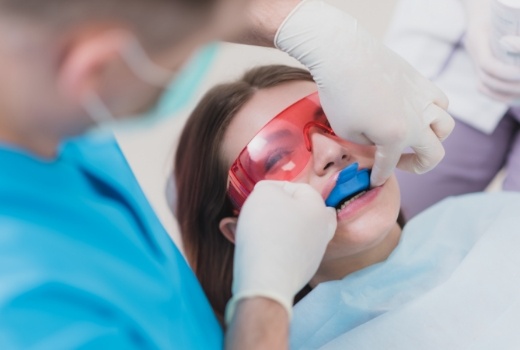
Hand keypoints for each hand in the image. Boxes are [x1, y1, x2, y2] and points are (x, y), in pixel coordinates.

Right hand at [225, 180, 336, 323]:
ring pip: (294, 233)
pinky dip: (274, 248)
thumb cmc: (267, 231)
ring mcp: (314, 254)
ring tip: (249, 230)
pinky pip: (287, 253)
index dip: (275, 188)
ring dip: (274, 229)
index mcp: (319, 208)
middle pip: (303, 212)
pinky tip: (256, 249)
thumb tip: (270, 194)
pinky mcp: (301, 272)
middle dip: (280, 210)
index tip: (257, 195)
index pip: (298, 188)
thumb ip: (269, 187)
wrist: (266, 279)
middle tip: (261, 212)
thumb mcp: (264, 194)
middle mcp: (322, 231)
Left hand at [275, 0, 453, 185]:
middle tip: (401, 164)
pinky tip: (417, 112)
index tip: (373, 182)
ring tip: (415, 137)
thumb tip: (378, 144)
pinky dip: (434, 112)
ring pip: (446, 126)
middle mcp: (417, 120)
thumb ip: (367, 145)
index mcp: (396, 137)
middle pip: (435, 153)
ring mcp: (423, 99)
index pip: (390, 166)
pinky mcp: (421, 81)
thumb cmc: (340, 95)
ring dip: (433, 138)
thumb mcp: (346, 131)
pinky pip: (440, 101)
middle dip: (419, 166)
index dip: (379, 176)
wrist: (344, 55)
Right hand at [464, 0, 519, 103]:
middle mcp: (473, 52)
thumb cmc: (502, 7)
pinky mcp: (479, 68)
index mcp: (477, 38)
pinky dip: (499, 95)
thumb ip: (515, 35)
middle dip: (510, 86)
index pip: (488, 64)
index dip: (506, 72)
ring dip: (506, 93)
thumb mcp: (509, 13)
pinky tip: (515, 97)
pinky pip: (485, 88)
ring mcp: (474, 61)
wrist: (483, 8)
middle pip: (487, 79)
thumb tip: (516, 44)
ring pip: (485, 86)